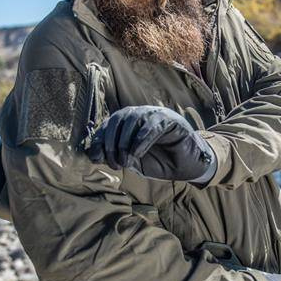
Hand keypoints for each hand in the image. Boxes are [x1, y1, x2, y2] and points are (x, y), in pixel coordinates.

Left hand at [86, 105, 216, 182]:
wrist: (186, 166)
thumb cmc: (160, 162)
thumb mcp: (133, 162)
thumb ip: (115, 156)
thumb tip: (93, 155)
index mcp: (128, 123)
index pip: (108, 125)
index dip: (99, 140)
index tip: (97, 159)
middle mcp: (140, 114)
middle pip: (117, 119)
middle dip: (111, 143)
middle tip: (115, 163)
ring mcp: (154, 114)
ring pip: (132, 119)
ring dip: (124, 142)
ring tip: (126, 161)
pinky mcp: (169, 119)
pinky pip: (151, 125)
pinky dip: (141, 140)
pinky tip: (138, 154)